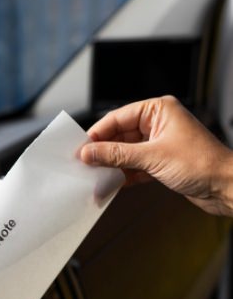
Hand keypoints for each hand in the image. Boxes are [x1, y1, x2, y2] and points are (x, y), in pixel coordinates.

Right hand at [79, 95, 232, 215]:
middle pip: (119, 135)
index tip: (81, 148)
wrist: (228, 188)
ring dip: (111, 166)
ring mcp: (160, 144)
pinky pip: (134, 166)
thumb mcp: (152, 157)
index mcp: (159, 110)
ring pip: (125, 152)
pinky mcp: (161, 163)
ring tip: (96, 176)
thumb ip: (117, 154)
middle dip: (103, 152)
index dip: (97, 134)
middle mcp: (159, 124)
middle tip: (84, 164)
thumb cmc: (204, 164)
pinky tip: (111, 184)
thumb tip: (89, 153)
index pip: (117, 118)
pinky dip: (123, 176)